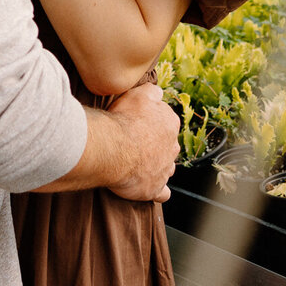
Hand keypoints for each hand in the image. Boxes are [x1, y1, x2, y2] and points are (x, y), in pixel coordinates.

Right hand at [105, 83, 179, 202]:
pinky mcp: (154, 188)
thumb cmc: (123, 120)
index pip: (166, 121)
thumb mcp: (138, 94)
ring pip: (166, 167)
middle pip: (167, 145)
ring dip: (156, 166)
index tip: (137, 123)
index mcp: (170, 124)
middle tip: (135, 144)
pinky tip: (148, 187)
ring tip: (138, 164)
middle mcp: (172, 147)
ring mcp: (164, 169)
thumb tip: (158, 93)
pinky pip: (162, 193)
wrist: (113, 148)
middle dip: (155, 145)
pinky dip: (157, 190)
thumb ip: (152, 92)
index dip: (151, 122)